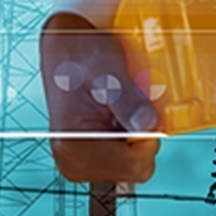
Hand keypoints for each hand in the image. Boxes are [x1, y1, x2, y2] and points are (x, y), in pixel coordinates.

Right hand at [39, 12, 159, 182]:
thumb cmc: (79, 52)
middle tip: (129, 103)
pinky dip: (130, 134)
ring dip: (136, 133)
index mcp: (73, 145)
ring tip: (120, 105)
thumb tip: (148, 124)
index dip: (149, 136)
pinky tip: (118, 113)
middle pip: (137, 167)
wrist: (66, 48)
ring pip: (135, 163)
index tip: (141, 108)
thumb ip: (126, 99)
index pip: (135, 166)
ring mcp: (81, 162)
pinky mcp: (89, 157)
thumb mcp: (107, 68)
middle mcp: (73, 161)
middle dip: (142, 134)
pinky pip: (127, 157)